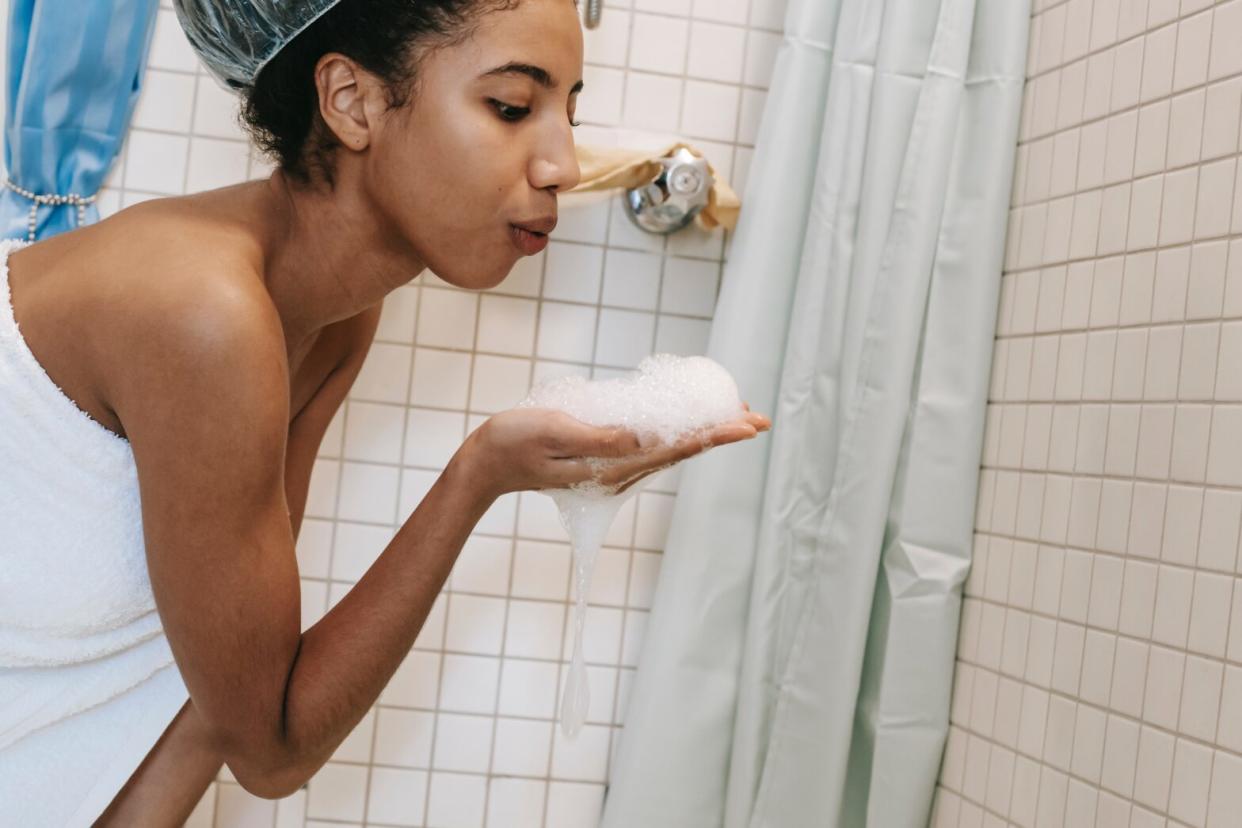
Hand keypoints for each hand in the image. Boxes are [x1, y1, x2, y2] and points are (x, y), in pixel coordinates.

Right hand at [454, 404, 770, 502]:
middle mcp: (620, 471)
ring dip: (705, 433)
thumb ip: (600, 437)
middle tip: (758, 417)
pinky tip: (689, 423)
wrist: (487, 463)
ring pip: (672, 449)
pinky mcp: (604, 457)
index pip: (676, 448)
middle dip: (721, 432)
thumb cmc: (515, 441)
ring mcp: (613, 466)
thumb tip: (643, 437)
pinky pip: (652, 444)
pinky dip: (679, 432)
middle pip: (683, 450)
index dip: (714, 435)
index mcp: (613, 466)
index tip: (746, 425)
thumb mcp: (556, 431)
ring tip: (736, 417)